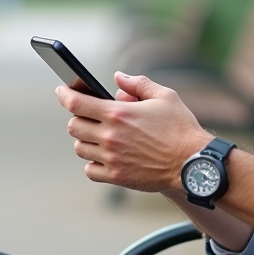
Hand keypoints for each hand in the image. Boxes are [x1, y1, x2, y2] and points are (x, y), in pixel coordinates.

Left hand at [58, 72, 212, 191]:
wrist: (192, 164)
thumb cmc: (181, 128)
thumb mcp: (164, 96)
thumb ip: (138, 84)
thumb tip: (118, 78)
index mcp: (119, 113)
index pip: (76, 102)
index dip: (64, 94)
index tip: (61, 91)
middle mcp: (111, 136)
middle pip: (74, 126)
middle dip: (78, 119)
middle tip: (89, 117)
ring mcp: (112, 158)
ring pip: (80, 148)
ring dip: (85, 141)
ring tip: (99, 137)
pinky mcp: (117, 176)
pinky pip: (90, 170)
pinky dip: (92, 163)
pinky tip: (104, 157)